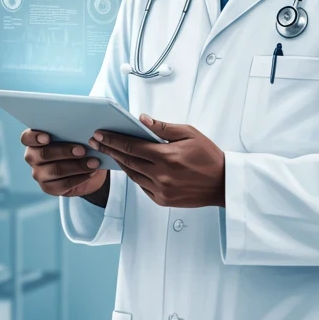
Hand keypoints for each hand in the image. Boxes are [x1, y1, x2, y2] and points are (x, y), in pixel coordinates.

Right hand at [20, 130, 108, 203]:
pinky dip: (79, 178)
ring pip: (54, 170)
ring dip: (76, 166)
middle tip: (82, 150)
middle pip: (43, 154)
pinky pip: (63, 184)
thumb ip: (73, 133)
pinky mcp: (48, 188)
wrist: (88, 167)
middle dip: (64, 151)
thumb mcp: (76, 137)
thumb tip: (83, 130)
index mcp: (35, 141)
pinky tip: (90, 173)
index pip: (26, 138)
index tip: (47, 137)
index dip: (35, 137)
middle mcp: (33, 157)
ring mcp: (39, 174)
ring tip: (93, 163)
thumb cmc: (79, 145)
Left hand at [90, 115, 224, 207]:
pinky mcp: (162, 200)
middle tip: (96, 141)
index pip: (132, 146)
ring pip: (132, 174)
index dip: (113, 139)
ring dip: (119, 163)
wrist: (223, 183)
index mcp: (167, 156)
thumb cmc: (208, 155)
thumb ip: (163, 127)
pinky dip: (134, 175)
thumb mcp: (189, 133)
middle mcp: (161, 175)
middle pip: (127, 161)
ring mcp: (160, 190)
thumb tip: (141, 119)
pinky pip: (141, 186)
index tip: (100, 134)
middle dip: (110, 149)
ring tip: (109, 152)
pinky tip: (129, 166)